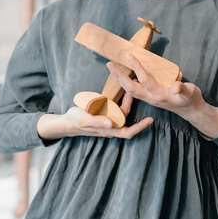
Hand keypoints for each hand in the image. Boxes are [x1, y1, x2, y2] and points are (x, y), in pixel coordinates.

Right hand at [37, 91, 153, 140]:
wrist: (67, 121)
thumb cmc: (76, 121)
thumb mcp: (85, 119)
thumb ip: (98, 121)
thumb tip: (111, 123)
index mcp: (108, 130)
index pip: (128, 132)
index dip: (140, 127)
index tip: (150, 120)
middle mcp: (111, 126)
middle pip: (127, 118)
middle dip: (135, 105)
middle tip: (139, 90)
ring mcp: (108, 120)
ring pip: (123, 111)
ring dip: (128, 100)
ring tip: (131, 86)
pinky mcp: (105, 114)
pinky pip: (116, 108)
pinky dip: (121, 99)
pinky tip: (122, 90)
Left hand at [107, 54, 217, 138]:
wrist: (190, 110)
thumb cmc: (191, 99)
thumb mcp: (190, 93)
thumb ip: (183, 89)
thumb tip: (176, 87)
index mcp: (159, 94)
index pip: (144, 79)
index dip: (136, 67)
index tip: (129, 55)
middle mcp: (151, 97)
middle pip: (130, 87)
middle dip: (118, 76)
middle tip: (109, 63)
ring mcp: (148, 97)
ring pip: (130, 89)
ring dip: (120, 79)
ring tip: (112, 67)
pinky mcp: (149, 96)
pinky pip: (133, 90)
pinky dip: (125, 82)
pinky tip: (123, 75)